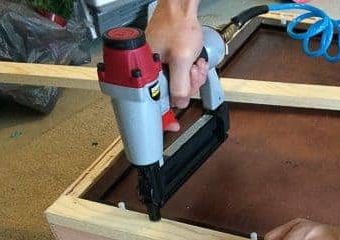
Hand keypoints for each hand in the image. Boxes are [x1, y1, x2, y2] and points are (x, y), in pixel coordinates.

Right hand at [146, 0, 207, 121]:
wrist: (181, 6)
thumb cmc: (178, 24)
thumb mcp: (182, 60)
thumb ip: (180, 85)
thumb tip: (178, 104)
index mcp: (145, 69)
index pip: (152, 101)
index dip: (164, 117)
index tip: (172, 127)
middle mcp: (148, 68)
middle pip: (170, 93)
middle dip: (187, 87)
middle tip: (193, 75)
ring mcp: (157, 64)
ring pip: (177, 84)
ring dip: (192, 78)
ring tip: (195, 64)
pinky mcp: (166, 59)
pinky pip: (179, 73)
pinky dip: (190, 70)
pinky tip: (194, 61)